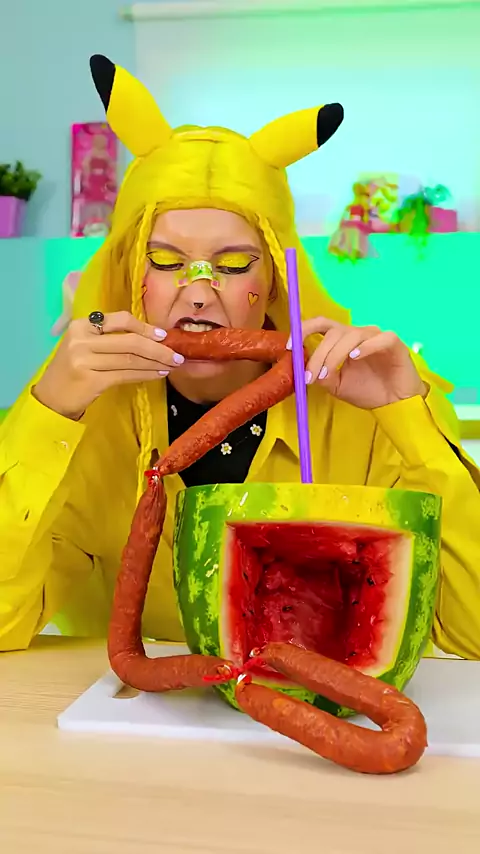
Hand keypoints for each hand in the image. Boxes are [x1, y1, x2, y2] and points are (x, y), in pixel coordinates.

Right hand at [34, 311, 183, 419]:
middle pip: (129, 341)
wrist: (51, 398)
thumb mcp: (83, 346)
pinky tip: (157, 375)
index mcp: (81, 325)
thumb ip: (107, 337)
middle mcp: (82, 340)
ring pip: (130, 359)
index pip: (120, 320)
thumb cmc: (72, 370)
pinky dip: (145, 375)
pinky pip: (126, 375)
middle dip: (158, 348)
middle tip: (176, 355)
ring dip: (155, 363)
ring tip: (171, 366)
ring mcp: (85, 360)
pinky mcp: (91, 380)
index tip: (163, 335)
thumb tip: (148, 337)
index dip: (145, 327)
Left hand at [288, 317, 426, 409]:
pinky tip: (355, 357)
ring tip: (328, 374)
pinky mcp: (393, 343)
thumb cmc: (367, 390)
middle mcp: (357, 333)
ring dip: (335, 355)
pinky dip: (366, 346)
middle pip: (333, 332)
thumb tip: (303, 369)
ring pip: (351, 335)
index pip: (320, 325)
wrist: (394, 403)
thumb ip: (321, 375)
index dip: (303, 331)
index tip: (290, 347)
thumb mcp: (337, 386)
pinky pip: (379, 338)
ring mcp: (375, 336)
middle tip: (311, 376)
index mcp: (342, 340)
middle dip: (318, 354)